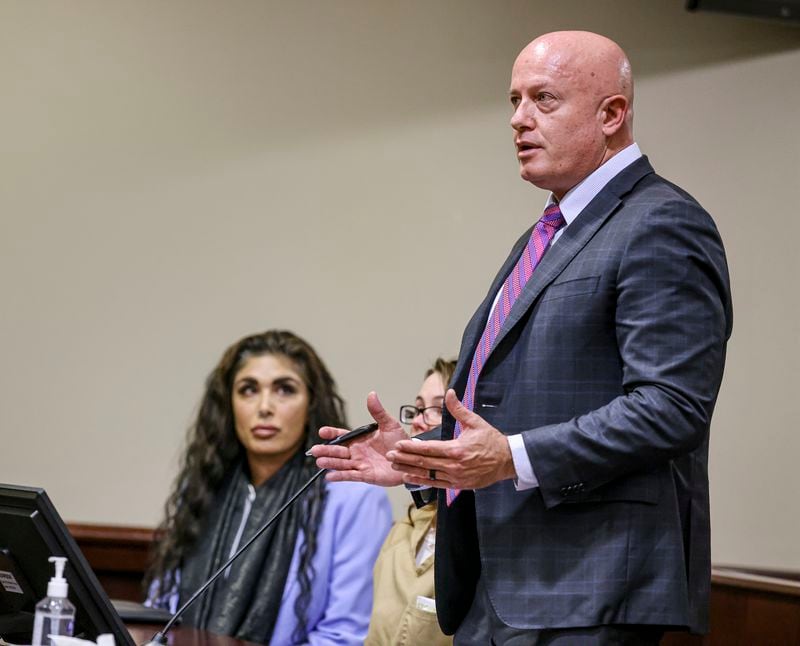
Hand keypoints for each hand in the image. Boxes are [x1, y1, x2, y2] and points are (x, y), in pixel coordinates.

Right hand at [310, 391, 407, 485]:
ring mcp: (360, 463)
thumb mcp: (389, 425)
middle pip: (338, 451)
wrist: (410, 458)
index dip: (332, 434)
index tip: (322, 432)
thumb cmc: (399, 442)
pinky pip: (351, 475)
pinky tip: (330, 476)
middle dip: (326, 450)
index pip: (342, 436)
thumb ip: (378, 412)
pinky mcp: (366, 475)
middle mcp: (357, 451)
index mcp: (360, 439)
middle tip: (315, 450)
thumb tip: (372, 394)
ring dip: (331, 463)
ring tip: (320, 461)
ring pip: (342, 463)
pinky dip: (340, 476)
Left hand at [387, 389, 516, 488]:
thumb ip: (458, 409)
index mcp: (457, 449)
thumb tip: (449, 392)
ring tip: (395, 466)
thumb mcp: (475, 422)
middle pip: (424, 462)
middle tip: (390, 455)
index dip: (411, 447)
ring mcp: (456, 477)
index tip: (398, 444)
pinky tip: (410, 477)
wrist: (507, 461)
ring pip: (428, 474)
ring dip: (409, 470)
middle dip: (405, 458)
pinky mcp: (458, 485)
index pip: (429, 448)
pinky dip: (422, 481)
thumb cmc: (491, 440)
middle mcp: (454, 465)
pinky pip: (436, 484)